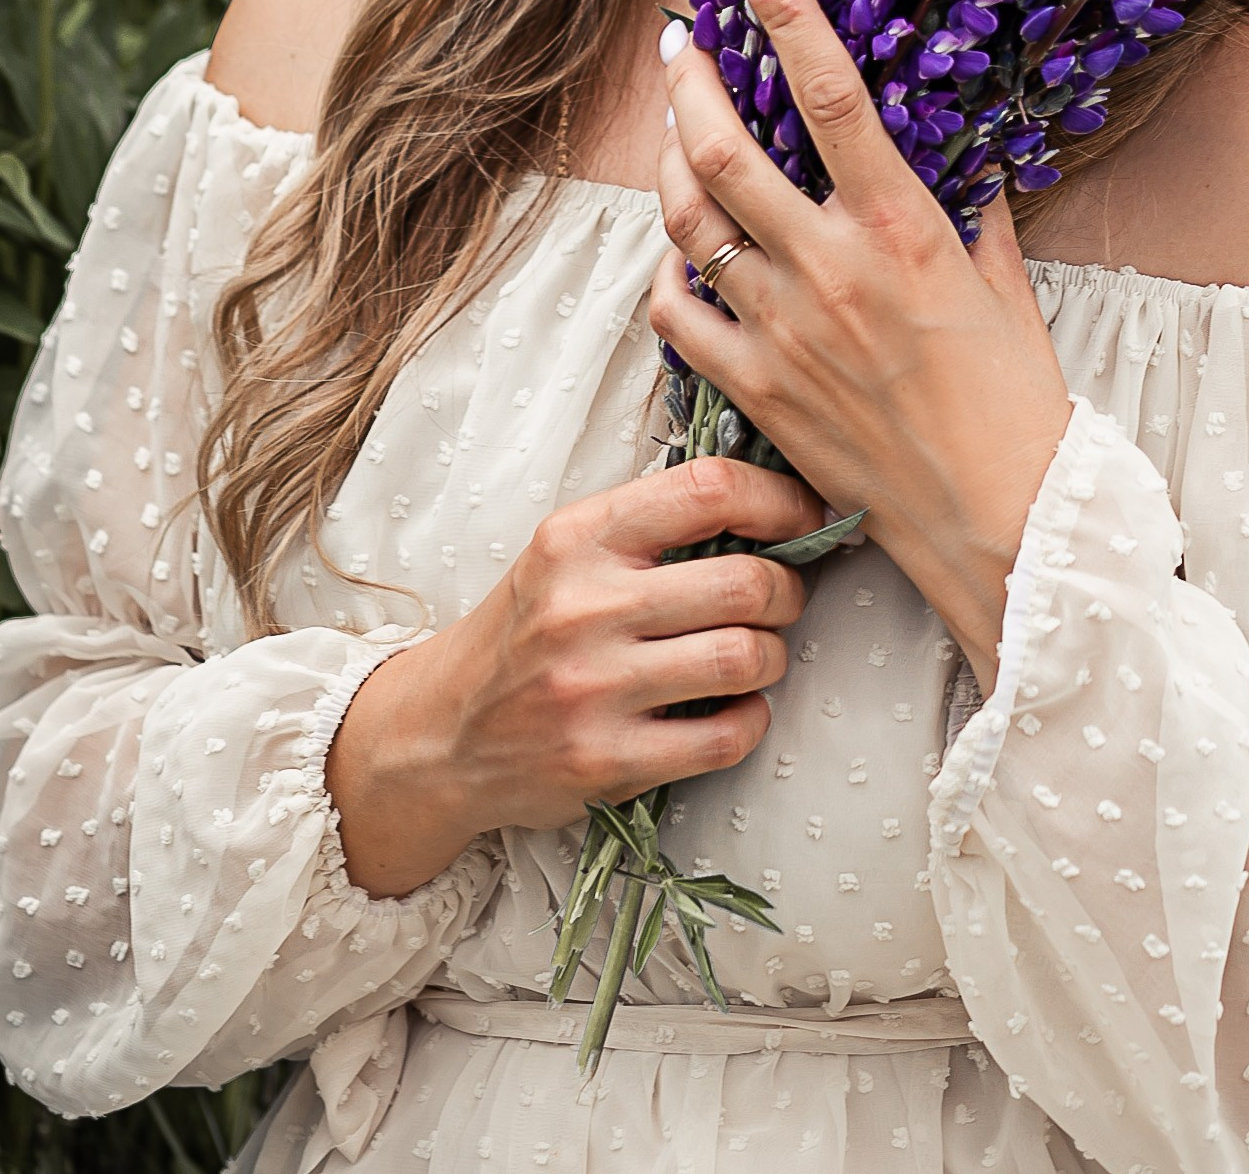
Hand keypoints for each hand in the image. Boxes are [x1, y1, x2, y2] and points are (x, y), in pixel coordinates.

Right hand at [326, 452, 820, 896]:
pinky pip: (724, 737)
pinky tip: (733, 710)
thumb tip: (768, 501)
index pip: (708, 488)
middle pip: (745, 582)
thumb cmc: (528, 629)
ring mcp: (593, 687)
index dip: (779, 500)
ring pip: (744, 657)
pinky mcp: (605, 760)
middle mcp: (584, 606)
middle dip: (788, 590)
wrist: (444, 732)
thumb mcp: (568, 553)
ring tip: (756, 655)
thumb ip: (650, 524)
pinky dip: (749, 721)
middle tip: (782, 598)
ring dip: (773, 657)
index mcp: (579, 537)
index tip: (805, 516)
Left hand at [650, 0, 1074, 690]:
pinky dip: (667, 269)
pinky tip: (679, 248)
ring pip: (689, 222)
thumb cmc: (1016, 405)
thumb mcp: (1004, 285)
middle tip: (679, 41)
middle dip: (689, 82)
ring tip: (676, 127)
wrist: (1001, 527)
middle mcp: (830, 271)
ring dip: (671, 161)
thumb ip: (969, 209)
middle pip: (725, 151)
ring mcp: (782, 332)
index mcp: (901, 231)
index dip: (786, 14)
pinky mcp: (754, 389)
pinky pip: (677, 312)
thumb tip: (955, 147)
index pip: (830, 95)